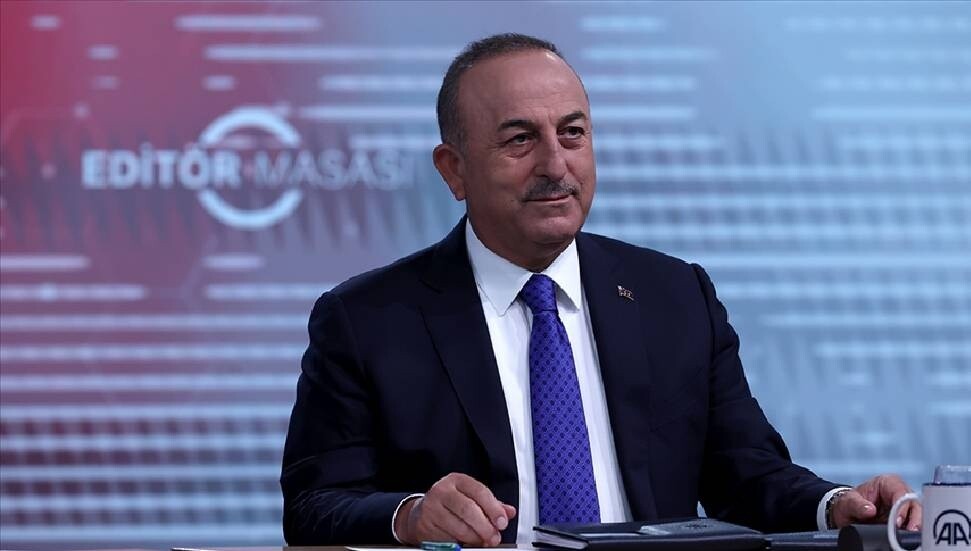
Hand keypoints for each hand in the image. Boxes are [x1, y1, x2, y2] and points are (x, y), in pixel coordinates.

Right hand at [395, 472, 516, 546]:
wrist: (420, 512)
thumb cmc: (450, 503)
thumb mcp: (470, 496)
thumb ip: (491, 504)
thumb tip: (509, 512)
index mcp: (457, 480)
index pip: (479, 492)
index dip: (493, 509)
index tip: (502, 522)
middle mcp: (442, 491)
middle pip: (468, 510)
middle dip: (485, 527)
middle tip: (494, 537)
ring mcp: (432, 508)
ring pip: (459, 527)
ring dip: (475, 538)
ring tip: (482, 541)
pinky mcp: (425, 525)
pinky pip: (448, 538)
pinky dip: (460, 543)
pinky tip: (465, 541)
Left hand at [830, 474, 921, 530]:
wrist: (848, 513)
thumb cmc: (850, 503)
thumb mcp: (848, 502)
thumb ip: (857, 505)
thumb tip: (870, 510)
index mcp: (887, 483)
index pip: (901, 492)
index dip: (901, 507)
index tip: (897, 521)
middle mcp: (899, 493)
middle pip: (914, 504)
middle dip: (914, 518)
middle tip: (910, 531)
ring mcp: (904, 507)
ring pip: (918, 515)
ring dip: (916, 525)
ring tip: (911, 536)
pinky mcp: (905, 519)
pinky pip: (914, 524)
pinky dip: (913, 531)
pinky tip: (909, 537)